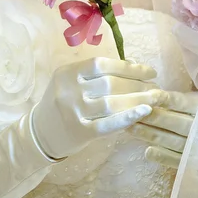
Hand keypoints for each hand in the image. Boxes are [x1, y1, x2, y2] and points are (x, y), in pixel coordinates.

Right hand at [33, 57, 167, 158]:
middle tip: (157, 87)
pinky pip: (108, 124)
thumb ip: (99, 73)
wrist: (40, 133)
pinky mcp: (80, 132)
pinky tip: (145, 112)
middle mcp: (69, 90)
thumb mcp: (73, 81)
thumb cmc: (62, 102)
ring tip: (156, 99)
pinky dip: (128, 117)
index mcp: (68, 72)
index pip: (102, 65)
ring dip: (138, 100)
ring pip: (112, 103)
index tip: (150, 72)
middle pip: (110, 84)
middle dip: (138, 85)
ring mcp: (73, 112)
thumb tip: (134, 64)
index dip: (129, 67)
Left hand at [127, 91, 197, 168]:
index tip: (148, 95)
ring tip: (130, 128)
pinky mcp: (196, 163)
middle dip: (150, 117)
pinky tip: (147, 152)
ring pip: (170, 140)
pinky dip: (162, 156)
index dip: (165, 99)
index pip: (182, 103)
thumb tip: (157, 92)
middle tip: (130, 112)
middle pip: (173, 122)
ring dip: (149, 134)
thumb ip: (189, 98)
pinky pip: (176, 160)